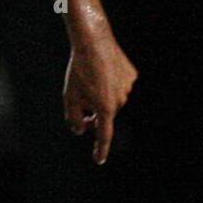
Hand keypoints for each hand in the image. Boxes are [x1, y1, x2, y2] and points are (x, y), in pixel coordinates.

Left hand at [63, 34, 137, 164]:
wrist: (93, 42)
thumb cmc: (79, 70)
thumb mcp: (69, 96)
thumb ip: (73, 118)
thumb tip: (81, 131)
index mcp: (105, 108)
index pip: (103, 135)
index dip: (100, 150)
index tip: (99, 160)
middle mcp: (120, 100)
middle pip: (105, 115)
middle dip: (94, 114)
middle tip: (82, 103)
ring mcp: (128, 88)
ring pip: (114, 101)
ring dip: (103, 97)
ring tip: (92, 79)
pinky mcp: (132, 76)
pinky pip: (121, 86)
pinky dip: (111, 84)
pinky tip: (103, 71)